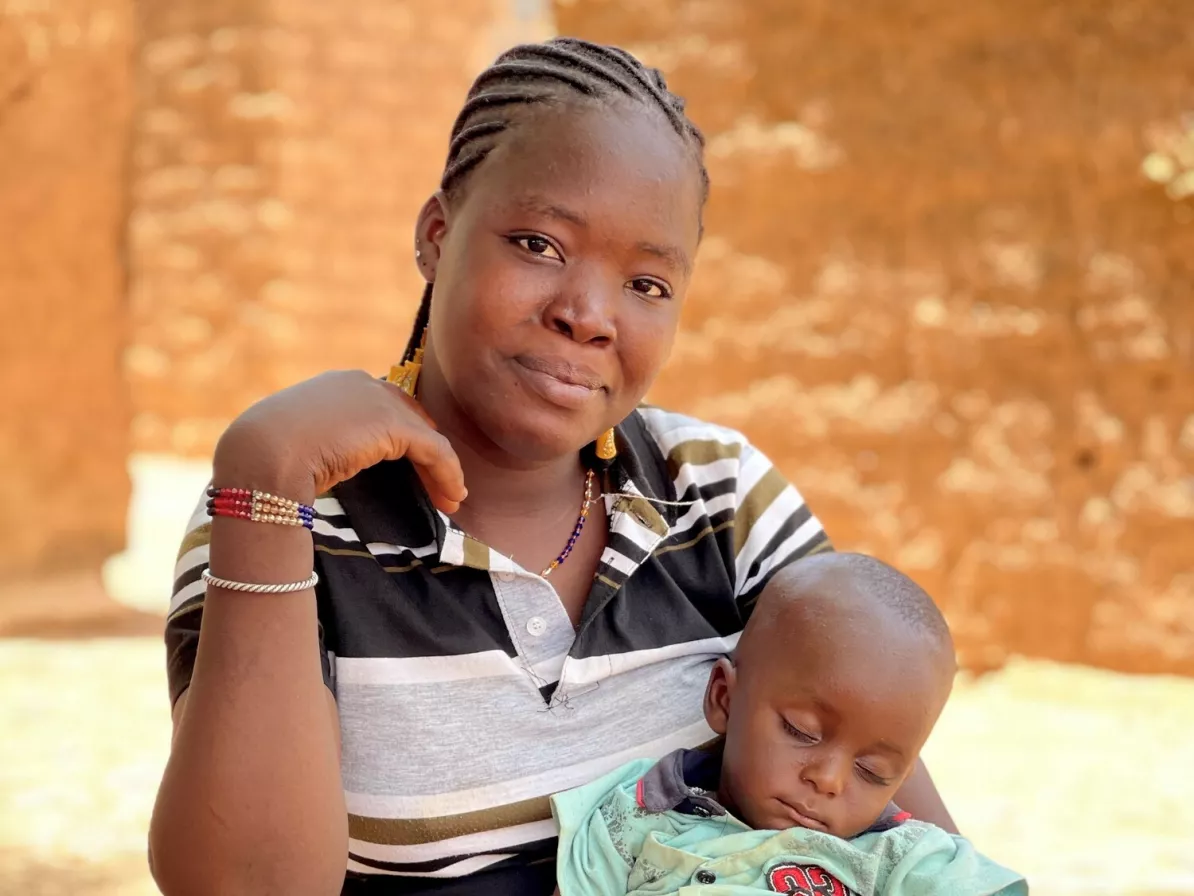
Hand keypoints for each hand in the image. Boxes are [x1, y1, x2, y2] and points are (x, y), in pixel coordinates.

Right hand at [213, 370, 466, 512]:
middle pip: (410, 418)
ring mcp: (379, 400)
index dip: (404, 438)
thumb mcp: (298, 443)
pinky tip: (452, 498)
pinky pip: (434, 450)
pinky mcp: (393, 424)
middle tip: (440, 487)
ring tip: (452, 500)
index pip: (383, 409)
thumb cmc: (265, 458)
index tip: (413, 469)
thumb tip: (328, 466)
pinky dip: (448, 474)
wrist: (260, 454)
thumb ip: (324, 443)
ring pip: (426, 436)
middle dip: (428, 452)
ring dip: (443, 470)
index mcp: (337, 387)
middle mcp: (361, 384)